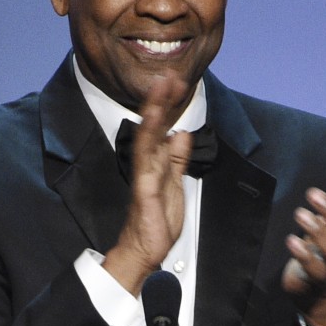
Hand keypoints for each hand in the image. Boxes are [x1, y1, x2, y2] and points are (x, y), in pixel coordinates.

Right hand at [103, 73, 191, 295]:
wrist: (145, 250)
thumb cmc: (157, 221)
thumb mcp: (174, 184)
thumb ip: (177, 159)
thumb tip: (181, 133)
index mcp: (157, 163)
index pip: (163, 128)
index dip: (170, 106)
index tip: (176, 83)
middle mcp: (149, 164)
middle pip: (154, 126)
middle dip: (162, 100)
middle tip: (169, 75)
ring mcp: (145, 174)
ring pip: (148, 136)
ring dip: (154, 110)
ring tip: (160, 86)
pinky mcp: (144, 187)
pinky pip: (145, 158)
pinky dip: (149, 137)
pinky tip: (153, 119)